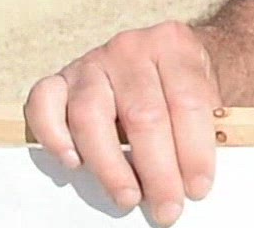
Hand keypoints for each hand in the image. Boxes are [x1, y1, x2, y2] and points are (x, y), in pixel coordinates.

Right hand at [25, 22, 221, 225]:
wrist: (161, 55)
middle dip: (157, 170)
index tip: (198, 188)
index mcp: (173, 45)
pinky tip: (73, 162)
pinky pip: (44, 103)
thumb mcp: (209, 91)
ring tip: (128, 197)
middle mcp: (129, 49)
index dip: (194, 149)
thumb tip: (195, 179)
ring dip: (110, 165)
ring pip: (90, 116)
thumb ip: (206, 127)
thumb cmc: (184, 84)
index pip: (187, 101)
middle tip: (167, 207)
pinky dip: (54, 135)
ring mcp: (90, 62)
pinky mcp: (59, 79)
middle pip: (142, 114)